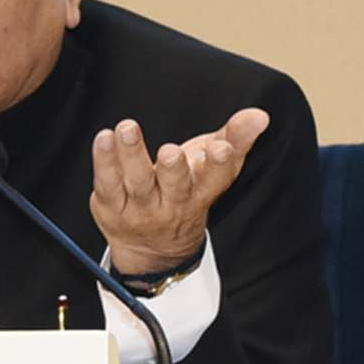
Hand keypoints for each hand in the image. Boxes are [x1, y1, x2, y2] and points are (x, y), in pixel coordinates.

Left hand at [90, 108, 269, 274]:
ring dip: (132, 155)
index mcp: (202, 193)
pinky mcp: (112, 207)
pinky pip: (108, 183)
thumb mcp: (214, 168)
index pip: (216, 180)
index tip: (220, 149)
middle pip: (175, 186)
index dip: (220, 165)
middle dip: (174, 169)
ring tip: (127, 129)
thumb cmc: (186, 192)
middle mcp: (173, 204)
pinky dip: (104, 161)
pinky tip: (104, 138)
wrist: (152, 248)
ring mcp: (141, 209)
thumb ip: (235, 139)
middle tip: (171, 151)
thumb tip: (259, 115)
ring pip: (138, 183)